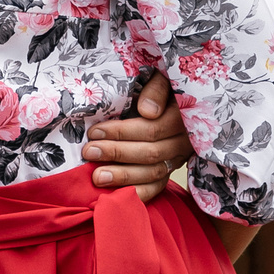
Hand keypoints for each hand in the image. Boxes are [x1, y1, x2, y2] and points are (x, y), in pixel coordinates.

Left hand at [84, 70, 190, 203]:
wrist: (168, 98)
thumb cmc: (157, 87)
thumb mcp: (160, 77)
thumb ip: (156, 90)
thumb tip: (148, 111)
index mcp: (183, 117)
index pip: (153, 129)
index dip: (123, 133)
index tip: (95, 132)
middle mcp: (184, 142)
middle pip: (151, 153)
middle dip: (117, 153)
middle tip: (89, 152)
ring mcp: (177, 159)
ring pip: (153, 173)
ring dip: (122, 177)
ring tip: (96, 177)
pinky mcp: (168, 171)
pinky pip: (156, 188)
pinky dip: (137, 194)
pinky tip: (115, 196)